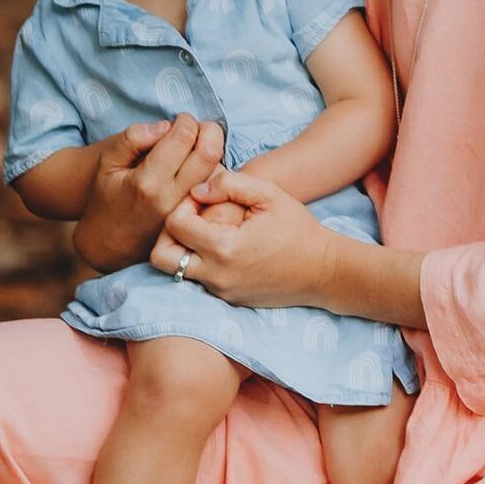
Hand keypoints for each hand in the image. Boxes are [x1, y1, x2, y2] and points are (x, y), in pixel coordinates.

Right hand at [76, 116, 224, 271]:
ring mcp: (186, 212)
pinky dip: (213, 171)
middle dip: (209, 131)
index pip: (184, 138)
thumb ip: (133, 138)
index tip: (179, 120)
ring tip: (194, 148)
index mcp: (148, 182)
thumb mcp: (107, 162)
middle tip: (196, 128)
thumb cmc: (107, 195)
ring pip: (218, 171)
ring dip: (212, 151)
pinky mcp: (195, 220)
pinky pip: (216, 190)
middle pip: (210, 153)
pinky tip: (196, 168)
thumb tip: (166, 125)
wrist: (108, 240)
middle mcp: (172, 199)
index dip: (186, 121)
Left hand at [163, 169, 337, 307]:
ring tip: (203, 231)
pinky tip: (222, 246)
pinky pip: (198, 280)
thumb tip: (197, 190)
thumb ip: (230, 184)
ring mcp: (220, 291)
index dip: (182, 204)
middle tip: (191, 217)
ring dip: (181, 249)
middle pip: (161, 256)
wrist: (323, 270)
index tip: (202, 199)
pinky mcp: (227, 299)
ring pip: (176, 272)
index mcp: (225, 247)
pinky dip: (200, 262)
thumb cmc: (298, 228)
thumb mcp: (269, 194)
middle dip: (168, 232)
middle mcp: (216, 275)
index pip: (174, 224)